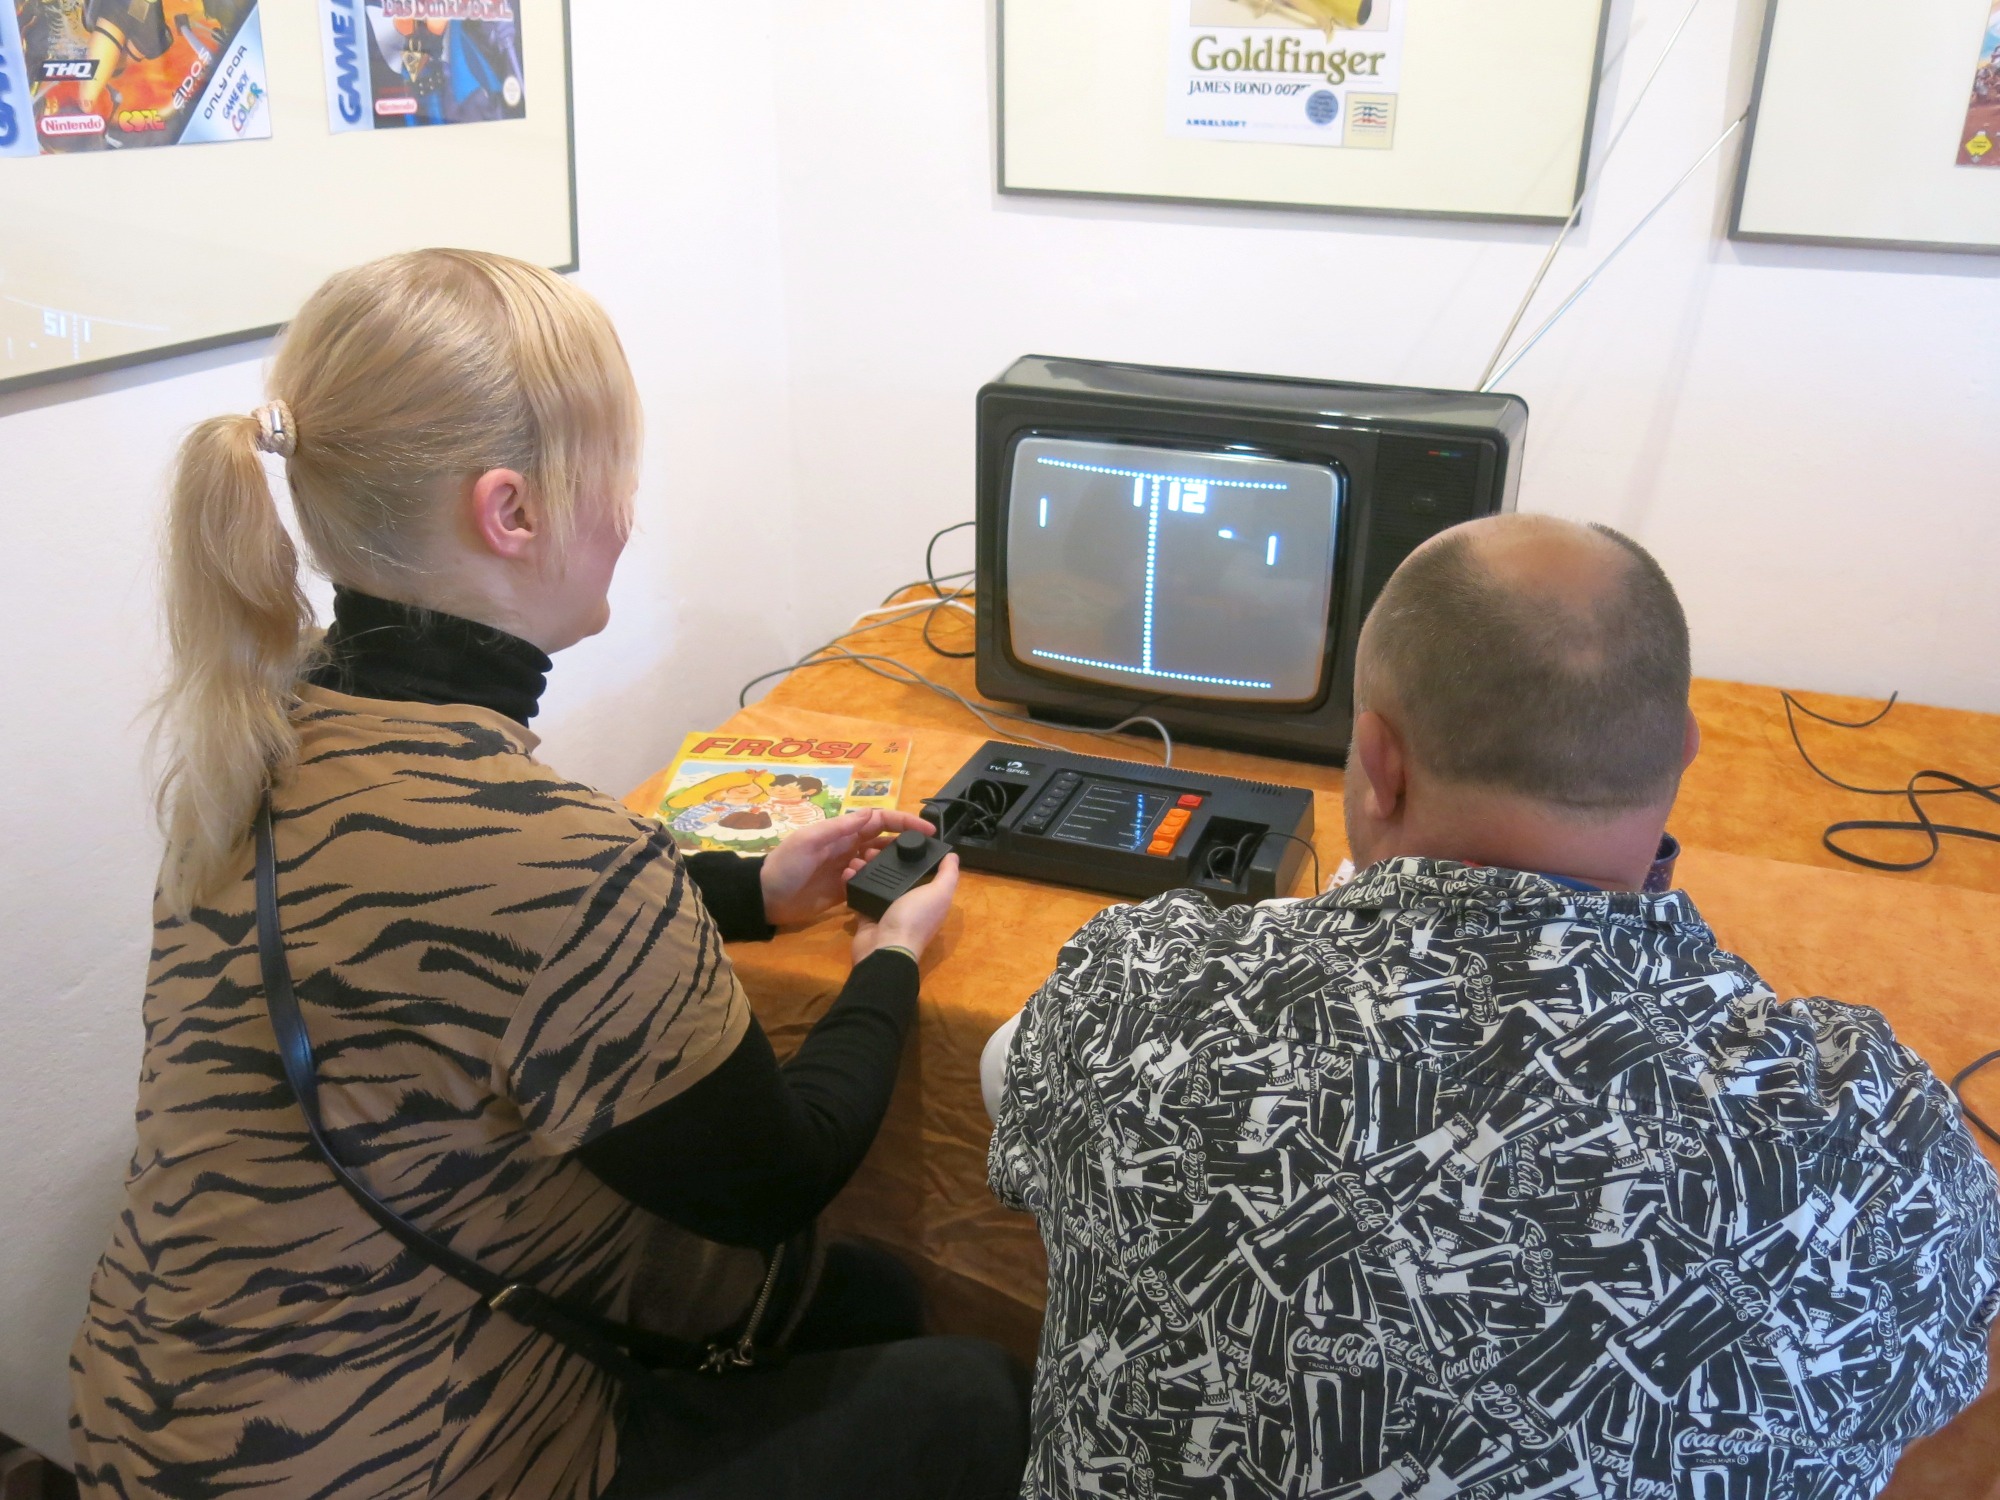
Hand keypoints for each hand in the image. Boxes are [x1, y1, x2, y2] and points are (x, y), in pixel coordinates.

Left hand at [758, 809, 935, 926]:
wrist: (766, 898)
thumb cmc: (785, 864)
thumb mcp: (809, 840)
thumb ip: (840, 828)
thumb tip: (872, 813)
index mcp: (841, 831)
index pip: (879, 820)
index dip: (904, 821)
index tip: (927, 828)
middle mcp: (848, 847)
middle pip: (885, 839)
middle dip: (906, 842)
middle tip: (927, 853)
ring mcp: (848, 868)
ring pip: (880, 861)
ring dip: (892, 864)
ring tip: (906, 872)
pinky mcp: (846, 890)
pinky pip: (869, 882)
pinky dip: (879, 883)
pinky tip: (889, 889)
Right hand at [853, 853, 959, 965]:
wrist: (883, 948)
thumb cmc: (914, 918)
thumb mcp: (938, 894)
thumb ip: (947, 875)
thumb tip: (953, 856)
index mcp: (928, 898)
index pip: (923, 872)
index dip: (914, 856)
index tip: (900, 839)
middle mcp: (909, 903)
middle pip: (897, 875)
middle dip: (885, 859)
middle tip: (871, 848)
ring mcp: (886, 910)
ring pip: (876, 883)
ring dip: (866, 869)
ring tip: (857, 857)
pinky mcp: (867, 915)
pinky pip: (860, 894)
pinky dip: (853, 883)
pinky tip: (847, 871)